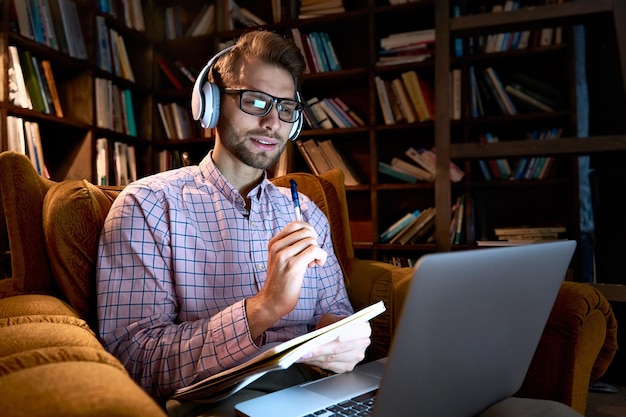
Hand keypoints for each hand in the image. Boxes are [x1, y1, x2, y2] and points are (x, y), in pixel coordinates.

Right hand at [246, 221, 327, 339]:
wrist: (271, 302)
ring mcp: (284, 256)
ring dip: (318, 252)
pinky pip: (314, 250)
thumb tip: (311, 234)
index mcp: (273, 243)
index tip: (311, 244)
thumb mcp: (281, 259)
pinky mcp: (293, 266)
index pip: (295, 224)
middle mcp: (277, 247)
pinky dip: (322, 256)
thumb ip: (292, 247)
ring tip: (312, 264)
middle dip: (315, 242)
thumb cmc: (280, 282)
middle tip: (312, 256)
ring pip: (311, 241)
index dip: (309, 231)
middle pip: (306, 231)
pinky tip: (318, 264)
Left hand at [298, 315, 371, 373]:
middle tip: (306, 350)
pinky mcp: (347, 367)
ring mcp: (356, 357)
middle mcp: (363, 344)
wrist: (336, 332)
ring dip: (315, 358)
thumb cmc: (334, 323)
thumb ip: (329, 326)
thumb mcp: (332, 318)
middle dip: (321, 349)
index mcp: (364, 328)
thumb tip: (318, 337)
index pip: (357, 332)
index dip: (348, 335)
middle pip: (340, 348)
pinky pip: (329, 367)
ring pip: (333, 359)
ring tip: (301, 355)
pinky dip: (316, 363)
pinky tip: (306, 360)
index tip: (338, 337)